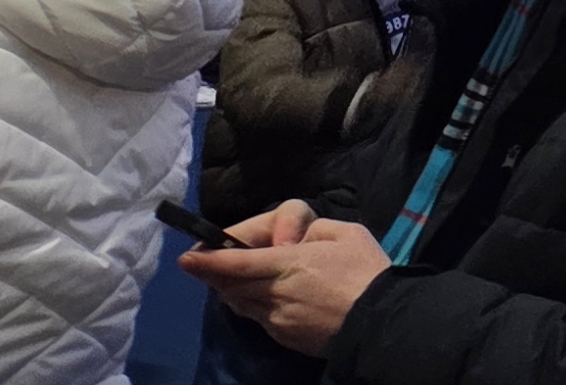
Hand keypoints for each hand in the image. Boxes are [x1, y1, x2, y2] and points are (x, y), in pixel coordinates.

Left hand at [182, 209, 393, 349]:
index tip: (186, 258)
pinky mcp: (283, 336)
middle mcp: (275, 293)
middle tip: (198, 266)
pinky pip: (258, 317)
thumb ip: (315, 230)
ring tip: (226, 280)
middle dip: (211, 274)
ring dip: (230, 290)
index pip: (239, 262)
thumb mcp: (347, 233)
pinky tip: (258, 297)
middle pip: (231, 285)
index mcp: (290, 264)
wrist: (379, 321)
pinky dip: (251, 304)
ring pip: (241, 303)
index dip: (210, 260)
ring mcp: (277, 318)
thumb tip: (294, 241)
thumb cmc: (366, 272)